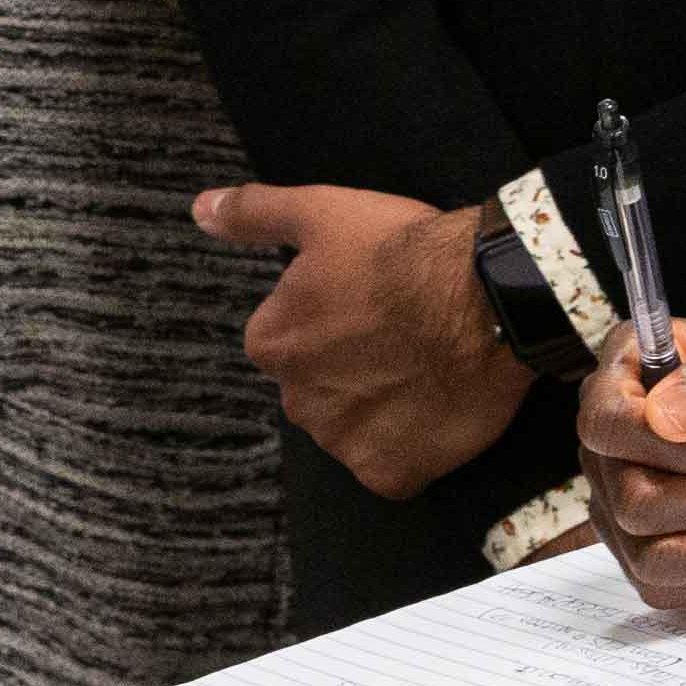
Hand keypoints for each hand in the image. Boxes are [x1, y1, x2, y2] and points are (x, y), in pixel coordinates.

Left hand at [191, 185, 529, 497]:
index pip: (288, 337)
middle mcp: (296, 402)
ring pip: (354, 426)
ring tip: (421, 365)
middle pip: (318, 385)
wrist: (485, 300)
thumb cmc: (399, 252)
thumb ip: (253, 214)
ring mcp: (344, 444)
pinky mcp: (391, 475)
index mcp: (271, 344)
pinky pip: (392, 464)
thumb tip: (200, 210)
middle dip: (350, 365)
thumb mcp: (319, 213)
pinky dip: (410, 443)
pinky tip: (433, 405)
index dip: (331, 315)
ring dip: (379, 405)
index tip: (367, 299)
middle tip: (397, 332)